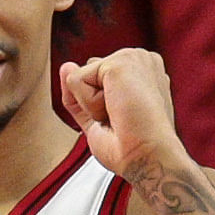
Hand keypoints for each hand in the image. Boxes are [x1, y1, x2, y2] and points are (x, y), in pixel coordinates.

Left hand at [55, 45, 190, 179]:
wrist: (148, 156)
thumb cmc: (133, 145)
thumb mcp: (98, 119)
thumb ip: (79, 94)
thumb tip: (66, 67)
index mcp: (142, 73)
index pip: (97, 78)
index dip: (98, 105)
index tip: (123, 120)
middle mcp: (140, 61)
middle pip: (86, 74)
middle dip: (92, 103)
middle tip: (121, 119)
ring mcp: (133, 58)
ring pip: (80, 77)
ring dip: (91, 106)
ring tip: (120, 114)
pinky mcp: (120, 61)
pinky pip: (76, 80)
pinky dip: (89, 104)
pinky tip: (116, 109)